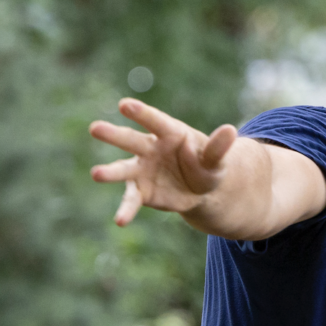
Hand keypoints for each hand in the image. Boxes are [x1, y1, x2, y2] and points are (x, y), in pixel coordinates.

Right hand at [89, 98, 238, 225]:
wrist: (201, 190)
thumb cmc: (206, 165)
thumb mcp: (215, 159)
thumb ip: (218, 148)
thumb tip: (231, 131)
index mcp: (169, 133)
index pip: (154, 121)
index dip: (140, 113)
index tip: (124, 105)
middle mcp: (149, 148)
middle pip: (131, 140)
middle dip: (114, 135)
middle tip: (95, 128)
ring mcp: (142, 169)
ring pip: (123, 169)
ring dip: (110, 172)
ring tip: (96, 174)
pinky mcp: (141, 191)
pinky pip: (132, 200)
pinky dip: (126, 210)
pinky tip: (120, 221)